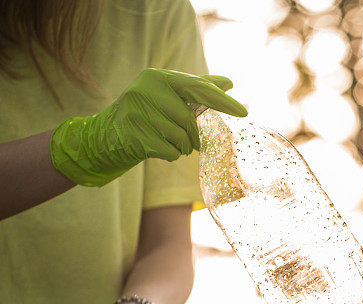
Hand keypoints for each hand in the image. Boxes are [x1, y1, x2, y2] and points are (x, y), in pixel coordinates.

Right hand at [51, 68, 247, 186]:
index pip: (198, 88)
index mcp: (157, 77)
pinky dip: (170, 155)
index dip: (221, 101)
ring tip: (172, 144)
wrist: (105, 136)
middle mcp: (144, 89)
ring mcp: (136, 112)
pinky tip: (159, 149)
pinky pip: (168, 151)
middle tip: (192, 142)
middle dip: (194, 135)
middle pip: (188, 118)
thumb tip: (228, 83)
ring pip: (179, 137)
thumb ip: (197, 89)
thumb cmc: (146, 114)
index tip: (244, 112)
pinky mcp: (132, 135)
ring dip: (182, 147)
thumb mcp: (168, 97)